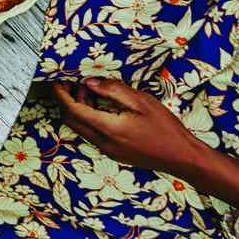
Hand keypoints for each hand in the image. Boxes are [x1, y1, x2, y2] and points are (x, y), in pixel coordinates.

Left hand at [54, 78, 204, 176]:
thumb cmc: (166, 129)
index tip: (56, 82)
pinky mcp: (114, 152)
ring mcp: (107, 150)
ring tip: (87, 90)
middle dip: (66, 100)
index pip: (73, 110)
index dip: (61, 95)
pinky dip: (89, 118)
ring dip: (79, 109)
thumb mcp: (141, 102)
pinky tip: (100, 105)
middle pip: (72, 120)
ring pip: (81, 127)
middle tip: (69, 83)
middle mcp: (103, 143)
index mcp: (108, 129)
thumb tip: (89, 82)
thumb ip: (113, 90)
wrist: (182, 157)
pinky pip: (92, 134)